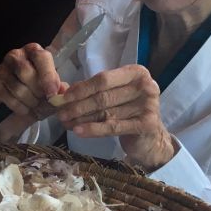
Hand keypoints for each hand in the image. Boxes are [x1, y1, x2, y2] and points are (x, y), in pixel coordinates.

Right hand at [0, 43, 65, 142]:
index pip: (41, 57)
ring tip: (33, 105)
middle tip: (42, 100)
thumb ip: (60, 90)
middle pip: (25, 71)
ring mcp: (1, 68)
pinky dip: (17, 107)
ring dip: (28, 101)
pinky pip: (5, 95)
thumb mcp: (54, 95)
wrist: (21, 116)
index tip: (52, 94)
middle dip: (36, 91)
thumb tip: (61, 89)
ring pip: (16, 86)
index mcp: (34, 52)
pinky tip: (23, 109)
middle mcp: (15, 55)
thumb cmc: (40, 99)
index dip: (48, 76)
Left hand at [55, 64, 175, 169]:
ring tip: (66, 123)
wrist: (150, 138)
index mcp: (136, 72)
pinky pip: (113, 126)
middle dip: (78, 106)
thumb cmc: (127, 112)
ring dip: (82, 119)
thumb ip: (90, 90)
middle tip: (60, 114)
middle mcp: (145, 85)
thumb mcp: (111, 96)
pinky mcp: (147, 123)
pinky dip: (93, 129)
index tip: (62, 98)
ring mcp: (148, 105)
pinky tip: (78, 131)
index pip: (103, 79)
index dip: (80, 89)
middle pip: (103, 96)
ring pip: (105, 112)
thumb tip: (62, 90)